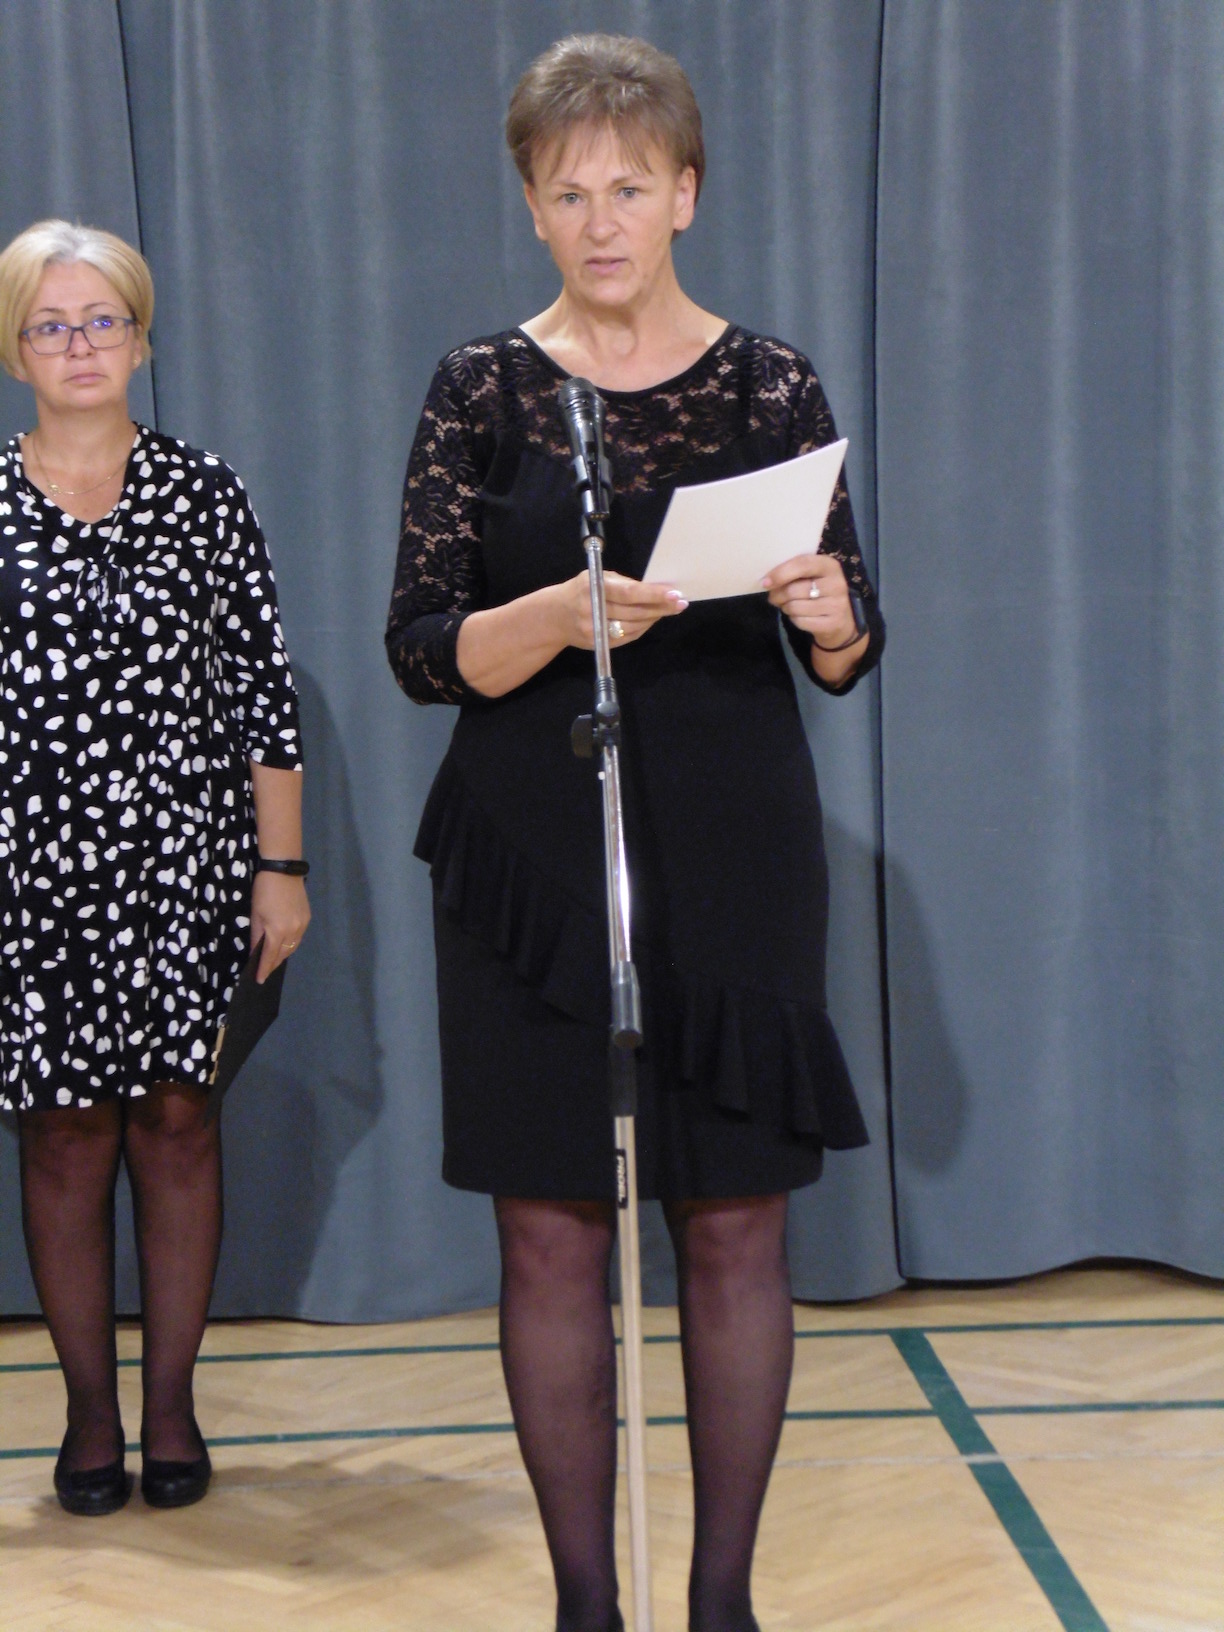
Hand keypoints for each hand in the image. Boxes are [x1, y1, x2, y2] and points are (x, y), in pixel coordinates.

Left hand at [250, 871, 310, 982]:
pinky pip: (299, 937)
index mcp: (278, 931)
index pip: (270, 957)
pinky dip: (290, 944)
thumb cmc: (263, 890)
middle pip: (284, 954)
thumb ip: (256, 936)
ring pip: (293, 947)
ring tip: (274, 959)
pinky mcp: (307, 918)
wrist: (284, 870)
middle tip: (265, 970)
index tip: (259, 980)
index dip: (264, 969)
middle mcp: (294, 932)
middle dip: (274, 964)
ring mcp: (303, 925)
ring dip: (283, 955)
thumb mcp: (255, 914)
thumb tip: (255, 953)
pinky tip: (284, 943)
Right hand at [551, 569, 686, 649]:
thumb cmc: (581, 591)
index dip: (653, 595)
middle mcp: (593, 610)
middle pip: (635, 612)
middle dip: (660, 608)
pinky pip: (628, 637)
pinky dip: (643, 628)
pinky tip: (652, 619)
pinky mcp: (598, 644)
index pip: (629, 593)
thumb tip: (655, 589)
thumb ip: (623, 584)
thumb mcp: (598, 578)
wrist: (554, 616)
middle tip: (680, 603)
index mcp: (594, 587)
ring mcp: (595, 630)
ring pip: (634, 627)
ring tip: (669, 609)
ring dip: (654, 618)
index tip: (674, 594)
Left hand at [761, 553, 858, 649]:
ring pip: (795, 607)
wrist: (840, 619)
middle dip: (778, 595)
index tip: (765, 582)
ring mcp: (836, 605)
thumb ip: (794, 572)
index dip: (781, 573)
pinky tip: (800, 616)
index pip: (802, 564)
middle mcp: (836, 584)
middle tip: (774, 597)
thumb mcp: (812, 575)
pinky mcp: (832, 623)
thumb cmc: (819, 592)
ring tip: (789, 605)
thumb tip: (767, 581)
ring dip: (785, 607)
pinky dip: (794, 619)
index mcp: (830, 565)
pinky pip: (801, 621)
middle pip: (794, 590)